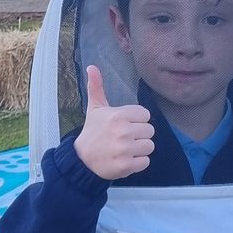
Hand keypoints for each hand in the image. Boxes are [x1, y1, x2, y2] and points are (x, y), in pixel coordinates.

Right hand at [74, 65, 153, 179]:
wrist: (82, 160)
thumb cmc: (92, 132)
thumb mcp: (95, 108)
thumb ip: (96, 87)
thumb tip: (91, 66)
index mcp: (118, 115)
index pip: (146, 115)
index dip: (137, 121)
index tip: (125, 125)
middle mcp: (123, 131)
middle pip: (150, 131)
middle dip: (139, 135)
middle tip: (124, 138)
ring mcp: (125, 149)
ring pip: (150, 146)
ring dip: (140, 149)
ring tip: (126, 149)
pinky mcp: (127, 166)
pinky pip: (146, 162)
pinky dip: (138, 163)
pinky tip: (126, 159)